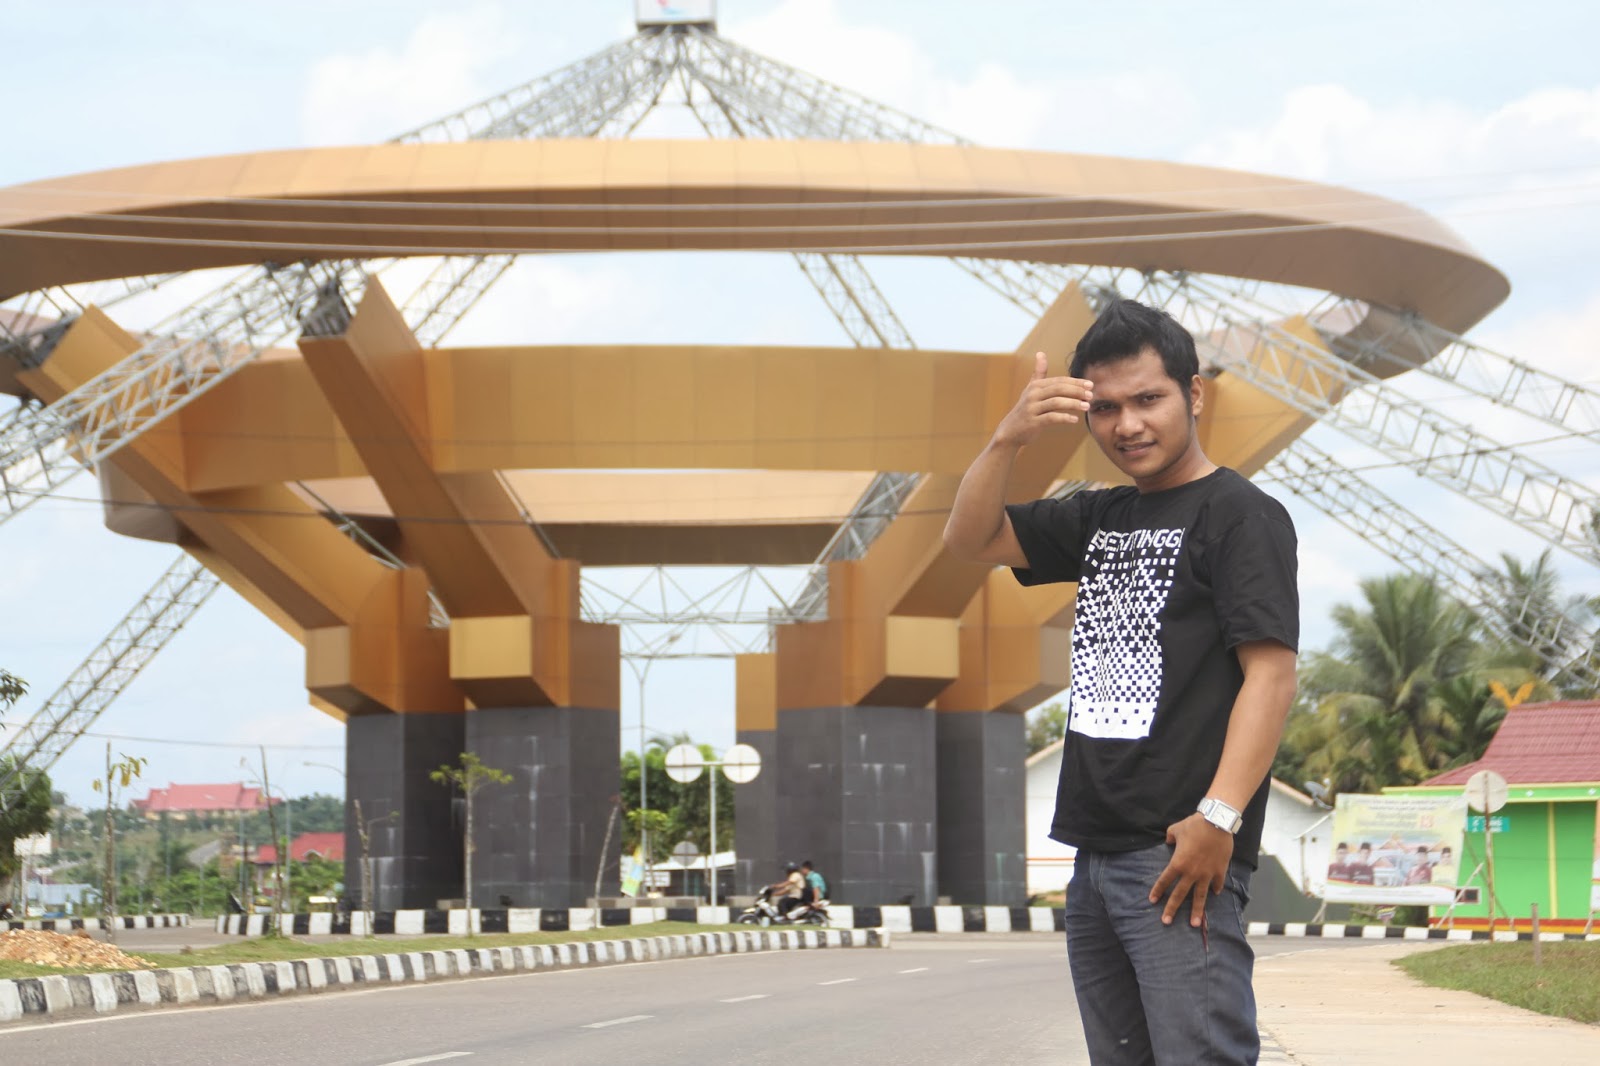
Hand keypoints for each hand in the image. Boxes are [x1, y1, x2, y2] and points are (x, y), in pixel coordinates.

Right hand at [993, 351, 1092, 448]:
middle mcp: (1033, 395)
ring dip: (1074, 404)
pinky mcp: (1033, 422)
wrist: (1011, 431)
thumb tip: (1041, 353)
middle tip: (1090, 395)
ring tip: (1087, 406)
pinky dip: (1064, 418)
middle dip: (1077, 391)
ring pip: (1056, 402)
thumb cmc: (1025, 409)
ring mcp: (1032, 408)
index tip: (1090, 385)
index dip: (1076, 382)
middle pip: (1059, 389)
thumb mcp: (1030, 389)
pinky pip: (1051, 418)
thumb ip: (1038, 372)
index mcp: (1035, 386)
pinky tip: (1075, 420)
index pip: (1059, 381)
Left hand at [1148, 813, 1231, 927]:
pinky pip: (1217, 884)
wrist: (1216, 822)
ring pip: (1200, 896)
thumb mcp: (1175, 829)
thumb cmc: (1193, 825)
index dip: (1158, 891)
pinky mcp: (1220, 871)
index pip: (1165, 880)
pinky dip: (1216, 889)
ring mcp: (1207, 874)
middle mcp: (1191, 872)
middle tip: (1166, 922)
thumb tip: (1169, 841)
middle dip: (1172, 909)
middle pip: (1180, 894)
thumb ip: (1170, 837)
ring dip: (1197, 911)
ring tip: (1194, 924)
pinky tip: (1215, 894)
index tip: (1152, 901)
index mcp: (1178, 863)